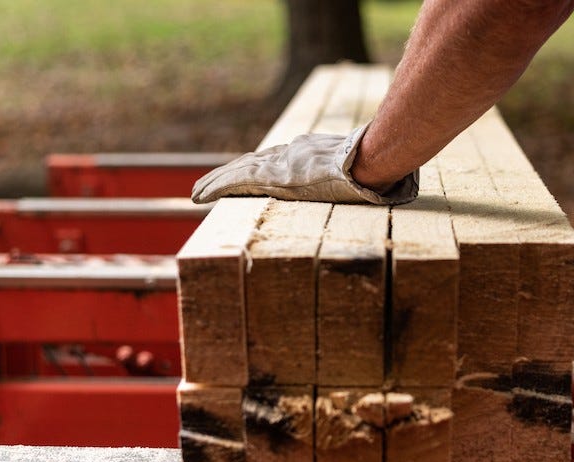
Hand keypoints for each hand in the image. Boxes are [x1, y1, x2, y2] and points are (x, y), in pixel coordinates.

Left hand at [191, 125, 417, 204]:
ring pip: (238, 171)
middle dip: (228, 174)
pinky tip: (200, 196)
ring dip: (214, 182)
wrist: (374, 159)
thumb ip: (359, 174)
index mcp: (309, 153)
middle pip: (251, 163)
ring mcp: (282, 164)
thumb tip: (378, 185)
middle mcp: (291, 154)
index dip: (255, 169)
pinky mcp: (274, 176)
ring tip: (195, 193)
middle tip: (206, 185)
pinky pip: (237, 182)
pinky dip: (216, 187)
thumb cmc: (378, 165)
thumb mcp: (365, 168)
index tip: (243, 176)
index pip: (275, 161)